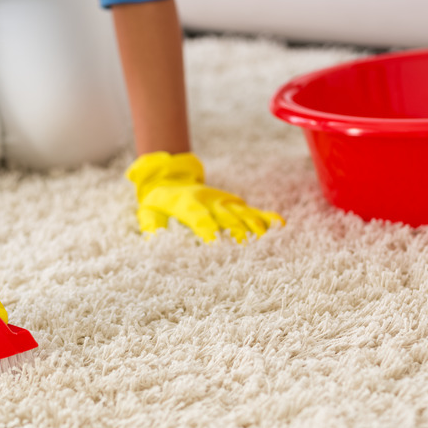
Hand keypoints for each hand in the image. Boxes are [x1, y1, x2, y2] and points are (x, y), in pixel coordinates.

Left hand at [126, 152, 284, 242]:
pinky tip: (279, 226)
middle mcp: (209, 200)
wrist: (171, 177)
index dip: (208, 231)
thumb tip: (152, 241)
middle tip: (247, 250)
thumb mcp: (148, 212)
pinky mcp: (232, 202)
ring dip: (254, 227)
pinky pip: (251, 210)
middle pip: (226, 217)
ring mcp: (223, 200)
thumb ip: (150, 226)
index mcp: (187, 203)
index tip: (216, 245)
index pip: (200, 218)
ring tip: (266, 241)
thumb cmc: (158, 201)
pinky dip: (265, 218)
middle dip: (237, 233)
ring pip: (242, 213)